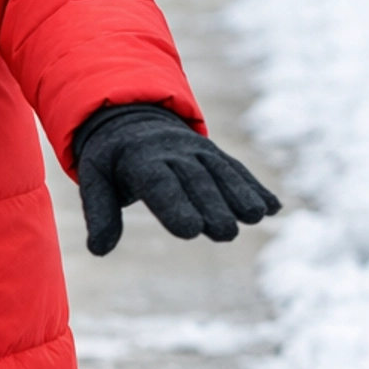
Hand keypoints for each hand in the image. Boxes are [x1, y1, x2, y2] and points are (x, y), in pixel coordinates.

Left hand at [73, 103, 279, 256]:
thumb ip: (99, 213)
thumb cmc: (111, 159)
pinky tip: (273, 207)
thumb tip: (97, 250)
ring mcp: (198, 151)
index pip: (159, 184)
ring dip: (241, 194)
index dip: (176, 206)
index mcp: (140, 159)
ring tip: (257, 217)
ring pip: (222, 172)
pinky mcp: (215, 155)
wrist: (132, 118)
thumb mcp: (94, 179)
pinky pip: (237, 170)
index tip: (191, 231)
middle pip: (196, 181)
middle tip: (226, 234)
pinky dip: (255, 187)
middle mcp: (174, 152)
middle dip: (212, 205)